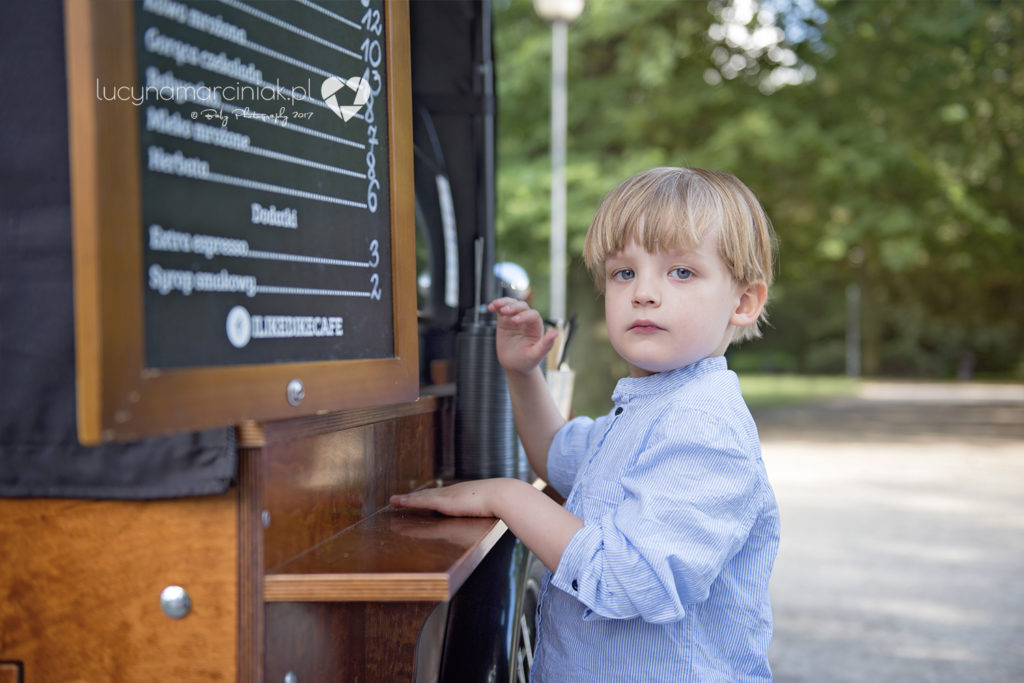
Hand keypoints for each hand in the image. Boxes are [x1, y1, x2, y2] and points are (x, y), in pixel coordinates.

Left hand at [390, 480, 509, 517]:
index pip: (442, 495)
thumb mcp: (491, 506)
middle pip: (428, 494)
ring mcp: (447, 495)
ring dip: (406, 500)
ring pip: (421, 498)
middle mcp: (452, 491)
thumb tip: (492, 512)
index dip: (429, 497)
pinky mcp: (443, 502)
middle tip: (399, 498)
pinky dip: (407, 502)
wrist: (504, 496)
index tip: (420, 498)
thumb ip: (486, 508)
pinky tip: (396, 502)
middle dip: (414, 497)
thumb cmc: (503, 502)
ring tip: (393, 501)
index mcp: (463, 493)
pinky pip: (420, 502)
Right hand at [488, 298, 558, 374]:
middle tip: (505, 312)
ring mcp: (515, 318)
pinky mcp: (504, 320)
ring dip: (504, 303)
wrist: (514, 366)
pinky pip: (501, 309)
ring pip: (512, 304)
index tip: (514, 321)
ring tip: (496, 306)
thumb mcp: (536, 355)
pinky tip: (491, 307)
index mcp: (536, 327)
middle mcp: (527, 320)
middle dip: (514, 307)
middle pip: (522, 306)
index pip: (533, 315)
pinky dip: (496, 306)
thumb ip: (546, 345)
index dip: (524, 315)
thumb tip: (556, 333)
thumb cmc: (527, 361)